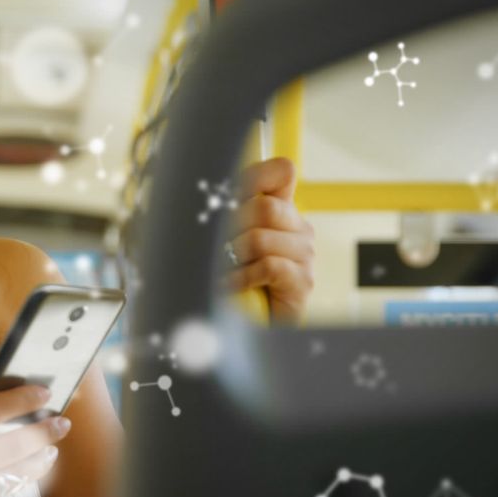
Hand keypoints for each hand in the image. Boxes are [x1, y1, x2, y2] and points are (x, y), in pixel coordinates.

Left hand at [225, 157, 315, 323]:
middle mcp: (296, 227)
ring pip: (260, 239)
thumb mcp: (220, 239)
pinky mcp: (303, 281)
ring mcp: (303, 254)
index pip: (281, 172)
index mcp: (280, 210)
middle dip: (230, 228)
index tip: (228, 195)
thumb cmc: (230, 279)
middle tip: (216, 248)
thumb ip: (217, 213)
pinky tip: (228, 285)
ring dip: (231, 257)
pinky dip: (240, 277)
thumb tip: (194, 187)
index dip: (256, 176)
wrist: (249, 324)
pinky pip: (268, 267)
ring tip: (222, 271)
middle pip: (264, 207)